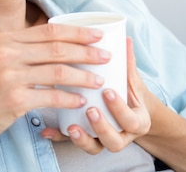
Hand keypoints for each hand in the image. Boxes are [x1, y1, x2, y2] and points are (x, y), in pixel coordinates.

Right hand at [0, 22, 110, 145]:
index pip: (50, 30)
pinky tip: (81, 100)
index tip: (99, 35)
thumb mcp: (0, 57)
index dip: (78, 32)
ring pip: (59, 72)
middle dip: (88, 52)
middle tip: (107, 57)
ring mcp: (9, 76)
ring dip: (84, 77)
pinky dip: (70, 98)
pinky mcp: (14, 99)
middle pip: (58, 49)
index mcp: (7, 39)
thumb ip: (26, 46)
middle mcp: (7, 53)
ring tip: (99, 80)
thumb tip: (65, 39)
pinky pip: (51, 97)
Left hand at [41, 37, 152, 153]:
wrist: (134, 114)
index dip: (119, 109)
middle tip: (90, 109)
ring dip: (82, 139)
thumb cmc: (130, 94)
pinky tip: (47, 131)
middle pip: (114, 141)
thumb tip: (125, 37)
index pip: (132, 121)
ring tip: (71, 127)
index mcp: (137, 122)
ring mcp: (104, 141)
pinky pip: (73, 145)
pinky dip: (60, 138)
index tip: (108, 92)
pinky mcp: (88, 141)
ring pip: (95, 148)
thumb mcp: (133, 82)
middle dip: (101, 126)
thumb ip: (128, 63)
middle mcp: (122, 135)